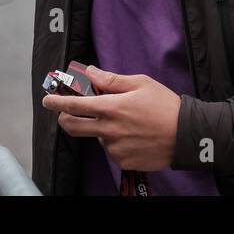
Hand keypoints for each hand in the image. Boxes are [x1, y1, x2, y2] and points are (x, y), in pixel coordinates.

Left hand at [41, 66, 180, 171]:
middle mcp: (109, 130)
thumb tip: (90, 72)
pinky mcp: (123, 161)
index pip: (74, 105)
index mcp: (112, 108)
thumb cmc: (165, 106)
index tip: (47, 99)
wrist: (186, 135)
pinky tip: (133, 135)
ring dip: (100, 129)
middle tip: (68, 113)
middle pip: (72, 127)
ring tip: (125, 122)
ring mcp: (115, 148)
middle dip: (65, 118)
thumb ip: (110, 80)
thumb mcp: (140, 83)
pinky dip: (115, 142)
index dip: (56, 102)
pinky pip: (111, 150)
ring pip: (96, 137)